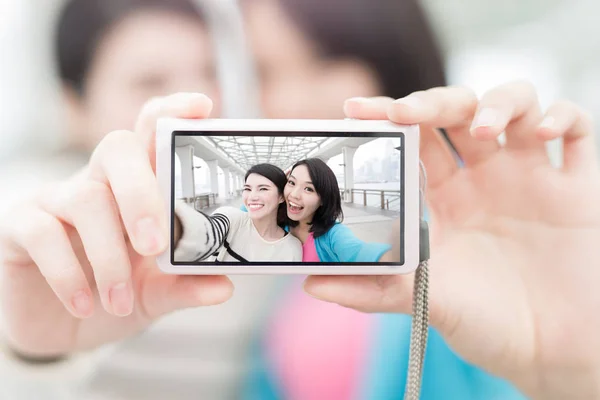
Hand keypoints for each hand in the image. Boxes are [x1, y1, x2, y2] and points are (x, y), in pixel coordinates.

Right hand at [0, 93, 232, 358]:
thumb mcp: (155, 293)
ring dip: (108, 256)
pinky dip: (67, 273)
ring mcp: (56, 199)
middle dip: (141, 192)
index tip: (201, 106)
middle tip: (154, 245)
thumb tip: (224, 287)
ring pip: (85, 198)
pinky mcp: (20, 225)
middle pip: (117, 149)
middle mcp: (97, 182)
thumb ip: (184, 286)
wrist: (62, 329)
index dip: (172, 114)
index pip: (150, 133)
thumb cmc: (116, 296)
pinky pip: (41, 233)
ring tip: (120, 301)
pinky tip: (84, 304)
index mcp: (136, 187)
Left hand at [303, 82, 599, 398]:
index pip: (410, 142)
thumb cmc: (489, 326)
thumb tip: (311, 283)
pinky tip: (543, 134)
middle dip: (430, 101)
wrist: (555, 352)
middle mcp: (481, 180)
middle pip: (455, 112)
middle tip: (406, 111)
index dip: (386, 120)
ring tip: (483, 130)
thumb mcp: (425, 302)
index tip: (356, 110)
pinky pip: (576, 129)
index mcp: (442, 200)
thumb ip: (372, 289)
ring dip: (497, 102)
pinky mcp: (576, 186)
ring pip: (515, 105)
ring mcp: (528, 177)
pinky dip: (561, 116)